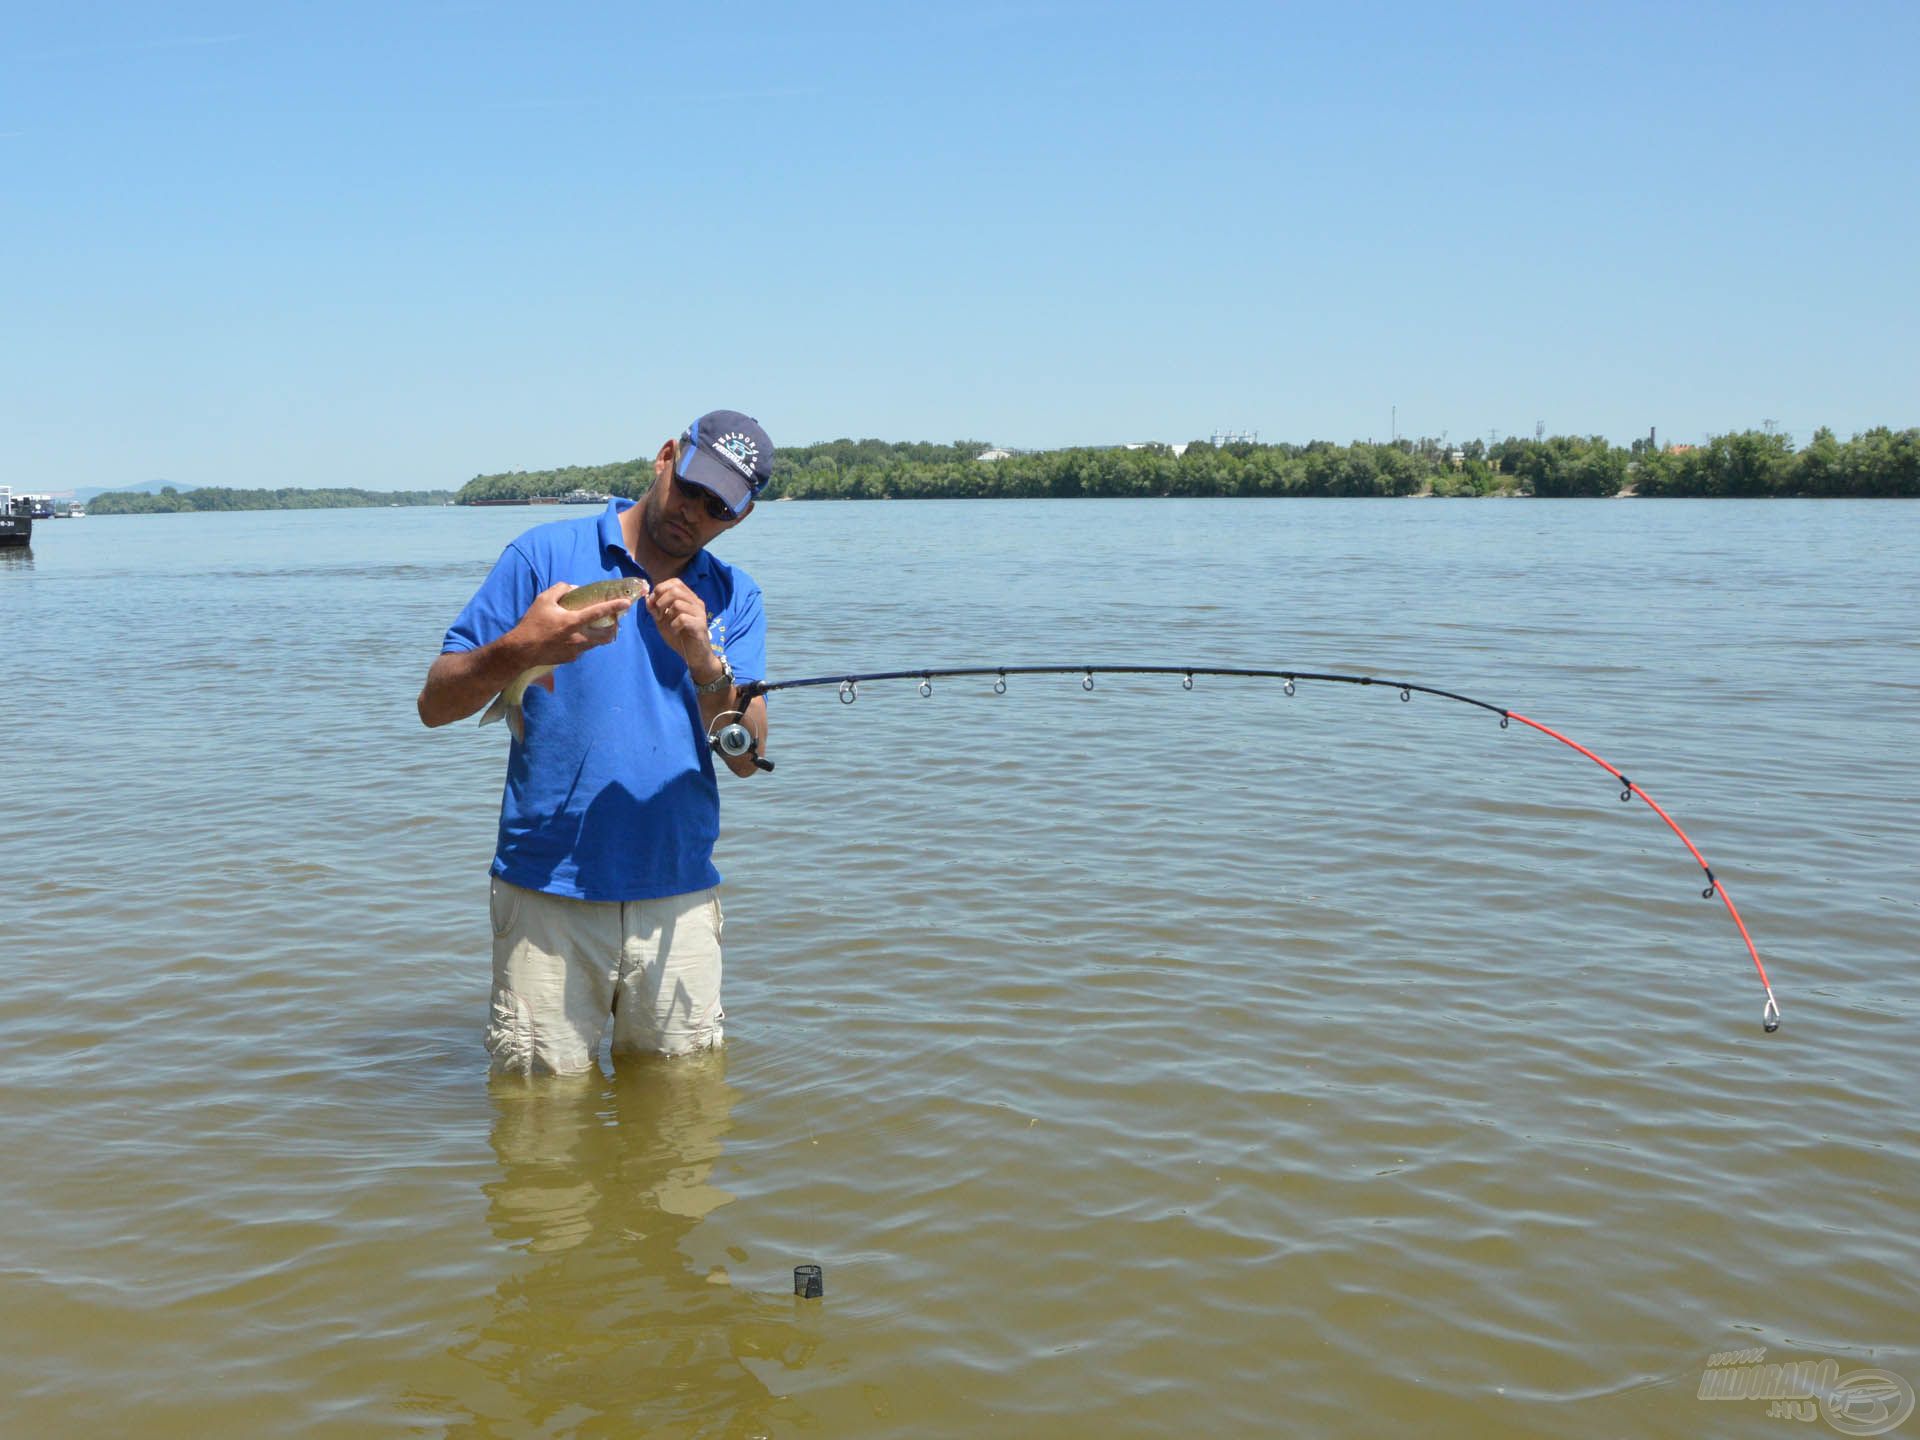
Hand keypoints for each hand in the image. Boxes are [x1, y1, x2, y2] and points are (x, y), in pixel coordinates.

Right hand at [509, 582, 635, 676]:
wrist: (522, 651)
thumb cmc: (532, 623)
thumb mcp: (543, 600)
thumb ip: (560, 590)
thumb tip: (574, 588)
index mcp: (572, 622)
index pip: (598, 612)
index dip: (614, 606)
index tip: (626, 602)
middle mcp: (578, 638)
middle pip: (607, 635)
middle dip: (614, 628)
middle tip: (613, 621)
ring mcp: (576, 650)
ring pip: (596, 643)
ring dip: (599, 635)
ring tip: (594, 627)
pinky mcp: (572, 659)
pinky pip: (584, 648)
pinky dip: (585, 641)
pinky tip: (575, 637)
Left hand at [646, 579, 722, 681]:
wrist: (695, 656)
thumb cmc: (680, 637)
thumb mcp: (662, 622)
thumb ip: (655, 609)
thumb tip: (647, 597)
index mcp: (688, 598)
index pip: (675, 582)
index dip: (660, 588)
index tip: (653, 602)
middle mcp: (696, 602)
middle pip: (675, 589)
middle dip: (660, 600)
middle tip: (658, 614)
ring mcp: (700, 613)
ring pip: (678, 603)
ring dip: (667, 614)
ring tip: (667, 624)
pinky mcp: (700, 625)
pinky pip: (682, 618)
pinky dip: (674, 625)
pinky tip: (676, 631)